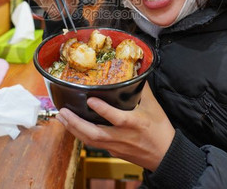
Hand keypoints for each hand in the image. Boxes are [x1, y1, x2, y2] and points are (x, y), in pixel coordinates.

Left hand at [56, 84, 174, 171]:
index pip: (115, 117)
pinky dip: (80, 135)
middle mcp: (122, 136)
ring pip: (90, 140)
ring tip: (61, 118)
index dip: (101, 109)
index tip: (90, 99)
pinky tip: (72, 127)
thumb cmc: (160, 131)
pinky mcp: (113, 151)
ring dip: (73, 129)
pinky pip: (93, 144)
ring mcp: (116, 146)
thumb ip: (141, 89)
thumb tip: (134, 71)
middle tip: (63, 112)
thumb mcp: (154, 106)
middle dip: (76, 123)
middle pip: (94, 133)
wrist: (165, 155)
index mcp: (134, 123)